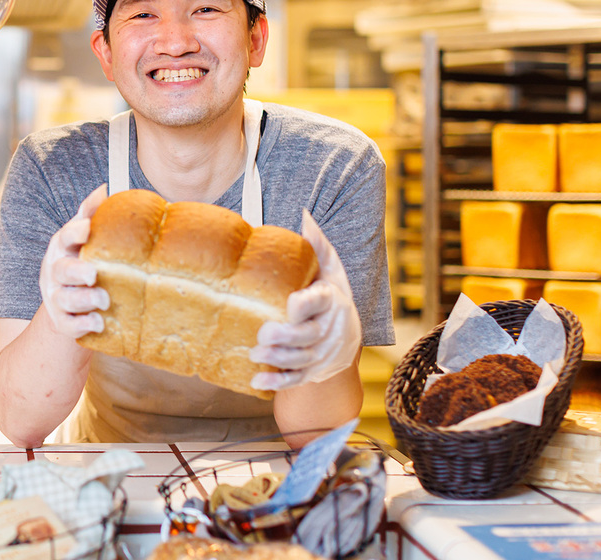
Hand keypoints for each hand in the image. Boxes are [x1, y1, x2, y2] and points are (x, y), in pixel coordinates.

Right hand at [38, 184, 109, 338]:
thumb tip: (105, 188)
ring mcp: (58, 298)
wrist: (65, 305)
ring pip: (65, 299)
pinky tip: (98, 322)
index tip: (89, 229)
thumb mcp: (82, 238)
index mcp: (62, 249)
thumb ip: (91, 214)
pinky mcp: (63, 321)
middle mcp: (56, 273)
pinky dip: (82, 325)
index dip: (75, 232)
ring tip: (103, 300)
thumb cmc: (79, 262)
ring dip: (84, 300)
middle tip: (94, 274)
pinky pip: (69, 325)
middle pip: (62, 270)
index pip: (65, 237)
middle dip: (77, 271)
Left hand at [250, 212, 360, 391]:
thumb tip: (303, 216)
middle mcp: (328, 328)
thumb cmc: (328, 294)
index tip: (290, 304)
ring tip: (255, 354)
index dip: (306, 305)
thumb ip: (317, 245)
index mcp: (330, 300)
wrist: (345, 334)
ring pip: (301, 360)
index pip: (320, 301)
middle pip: (309, 336)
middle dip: (286, 337)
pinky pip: (296, 380)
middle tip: (263, 333)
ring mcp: (321, 352)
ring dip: (278, 360)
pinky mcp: (313, 371)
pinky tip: (256, 381)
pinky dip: (277, 383)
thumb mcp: (329, 268)